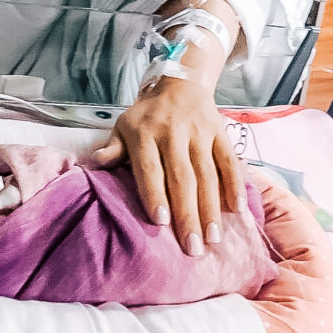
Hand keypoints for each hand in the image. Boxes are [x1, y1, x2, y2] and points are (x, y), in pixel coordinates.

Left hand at [91, 78, 245, 255]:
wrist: (179, 85)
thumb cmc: (146, 116)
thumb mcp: (124, 126)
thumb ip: (113, 148)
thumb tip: (96, 163)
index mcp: (145, 133)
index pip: (151, 167)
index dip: (155, 193)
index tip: (160, 221)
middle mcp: (173, 133)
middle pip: (182, 177)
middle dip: (188, 214)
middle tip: (193, 247)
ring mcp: (199, 133)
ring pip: (207, 174)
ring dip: (212, 208)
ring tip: (213, 238)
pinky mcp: (220, 133)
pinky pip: (229, 161)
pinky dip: (234, 185)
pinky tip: (237, 210)